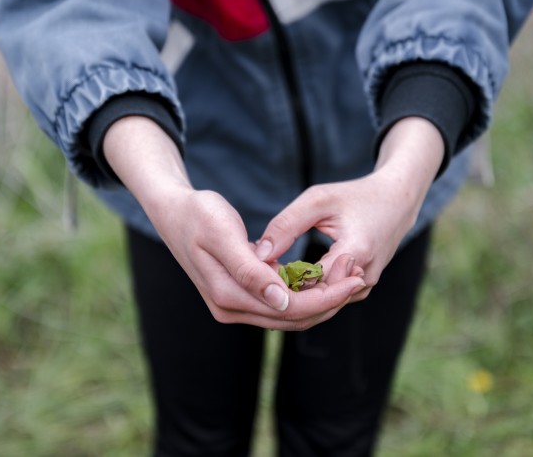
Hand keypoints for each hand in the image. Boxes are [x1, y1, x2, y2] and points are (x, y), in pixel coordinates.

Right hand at [103, 116, 365, 329]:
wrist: (173, 213)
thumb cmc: (199, 215)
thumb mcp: (223, 234)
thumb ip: (250, 270)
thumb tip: (281, 300)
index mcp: (228, 295)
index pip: (289, 309)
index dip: (326, 298)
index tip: (355, 279)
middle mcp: (229, 309)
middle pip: (292, 319)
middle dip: (328, 303)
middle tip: (359, 280)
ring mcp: (233, 307)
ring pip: (288, 316)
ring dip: (318, 302)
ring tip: (347, 280)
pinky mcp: (238, 298)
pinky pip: (278, 306)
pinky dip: (303, 296)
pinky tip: (321, 278)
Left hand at [256, 117, 444, 297]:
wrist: (396, 203)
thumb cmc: (354, 197)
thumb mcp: (318, 200)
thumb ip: (287, 224)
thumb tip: (259, 254)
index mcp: (356, 252)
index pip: (309, 282)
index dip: (279, 278)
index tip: (253, 268)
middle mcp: (362, 278)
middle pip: (313, 303)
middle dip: (281, 293)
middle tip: (252, 279)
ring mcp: (363, 288)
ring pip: (319, 308)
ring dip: (291, 297)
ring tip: (263, 279)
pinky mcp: (358, 291)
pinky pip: (327, 302)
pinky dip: (304, 295)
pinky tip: (281, 282)